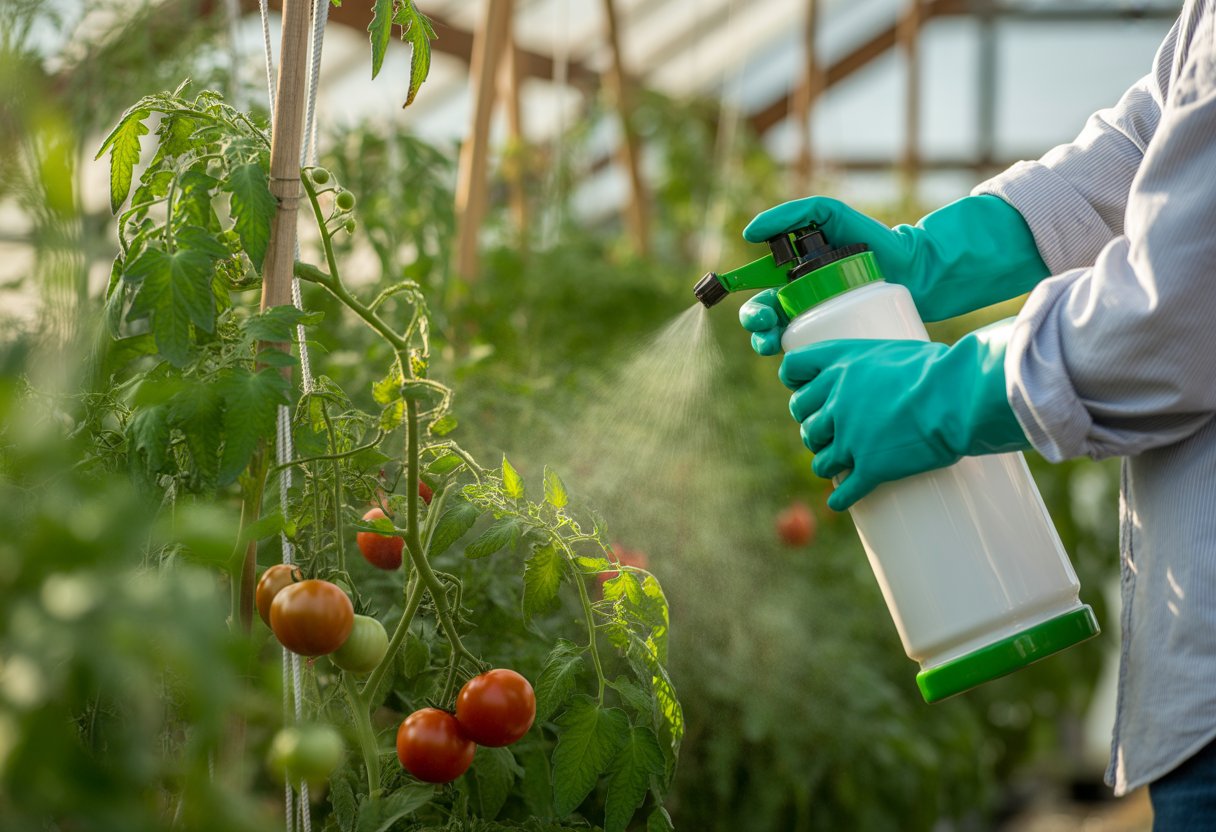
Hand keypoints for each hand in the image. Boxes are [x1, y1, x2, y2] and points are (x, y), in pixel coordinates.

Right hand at [737, 195, 1047, 355]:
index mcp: (792, 285)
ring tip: (780, 348)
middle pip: (768, 329)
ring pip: (787, 348)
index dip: (753, 313)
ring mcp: (824, 329)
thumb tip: (748, 234)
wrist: (918, 267)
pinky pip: (818, 362)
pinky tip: (810, 368)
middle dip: (759, 334)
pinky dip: (807, 368)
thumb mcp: (830, 215)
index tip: (763, 315)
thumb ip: (791, 215)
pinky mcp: (844, 345)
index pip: (761, 303)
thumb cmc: (873, 239)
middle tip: (770, 329)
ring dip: (774, 351)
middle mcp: (803, 309)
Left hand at [779, 322, 1029, 510]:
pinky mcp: (869, 467)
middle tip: (829, 434)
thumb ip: (873, 368)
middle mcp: (835, 400)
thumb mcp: (893, 352)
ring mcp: (849, 437)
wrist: (959, 394)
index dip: (796, 384)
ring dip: (826, 463)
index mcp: (840, 364)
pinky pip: (844, 491)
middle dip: (815, 429)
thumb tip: (879, 382)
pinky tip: (839, 501)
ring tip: (838, 466)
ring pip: (820, 459)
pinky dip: (841, 498)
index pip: (792, 371)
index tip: (806, 392)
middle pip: (805, 421)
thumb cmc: (938, 368)